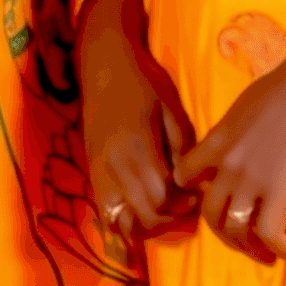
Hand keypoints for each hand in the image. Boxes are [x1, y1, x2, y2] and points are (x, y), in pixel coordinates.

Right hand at [76, 0, 197, 240]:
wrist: (103, 62)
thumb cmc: (143, 80)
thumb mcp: (173, 110)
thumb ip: (182, 151)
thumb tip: (192, 185)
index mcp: (136, 147)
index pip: (161, 199)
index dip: (183, 205)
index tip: (195, 194)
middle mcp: (113, 164)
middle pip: (143, 216)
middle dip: (168, 217)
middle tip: (184, 204)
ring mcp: (97, 169)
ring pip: (119, 220)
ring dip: (144, 224)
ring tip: (162, 208)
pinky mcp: (90, 170)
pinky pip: (104, 210)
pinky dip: (123, 218)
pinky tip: (140, 206)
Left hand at [170, 52, 285, 262]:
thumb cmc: (282, 90)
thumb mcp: (241, 110)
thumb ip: (231, 134)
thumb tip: (237, 149)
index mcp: (215, 141)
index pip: (185, 175)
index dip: (193, 191)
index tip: (208, 198)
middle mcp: (227, 165)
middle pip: (209, 213)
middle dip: (223, 233)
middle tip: (241, 240)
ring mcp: (251, 180)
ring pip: (236, 229)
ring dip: (251, 248)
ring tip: (267, 254)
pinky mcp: (279, 192)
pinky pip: (270, 233)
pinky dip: (279, 248)